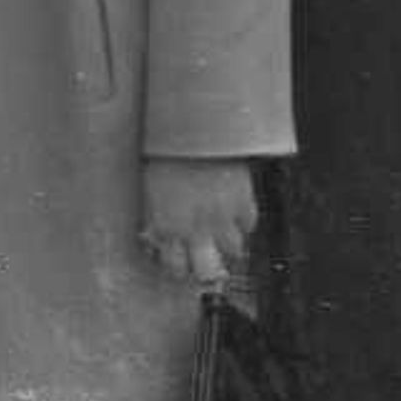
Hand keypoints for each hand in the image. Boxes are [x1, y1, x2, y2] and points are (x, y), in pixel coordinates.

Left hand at [140, 156, 257, 286]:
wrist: (196, 129)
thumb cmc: (167, 156)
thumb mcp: (151, 193)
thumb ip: (157, 219)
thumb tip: (159, 237)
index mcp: (169, 228)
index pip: (175, 268)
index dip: (179, 267)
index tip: (181, 261)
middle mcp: (196, 229)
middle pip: (207, 271)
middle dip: (206, 271)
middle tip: (206, 263)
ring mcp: (223, 216)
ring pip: (234, 251)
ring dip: (228, 246)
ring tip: (225, 239)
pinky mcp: (243, 201)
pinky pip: (249, 223)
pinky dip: (244, 222)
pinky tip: (237, 215)